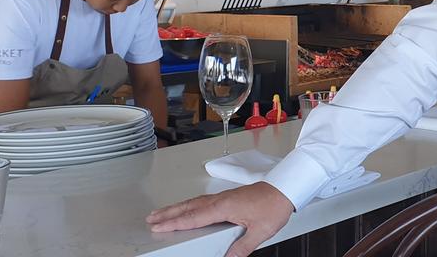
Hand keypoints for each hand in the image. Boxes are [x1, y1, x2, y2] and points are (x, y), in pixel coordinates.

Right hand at [147, 182, 293, 256]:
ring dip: (177, 208)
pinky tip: (188, 209)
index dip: (175, 223)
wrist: (285, 189)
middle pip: (188, 207)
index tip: (159, 227)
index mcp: (224, 207)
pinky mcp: (228, 197)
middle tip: (151, 219)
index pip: (194, 217)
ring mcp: (223, 197)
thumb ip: (242, 247)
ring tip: (162, 213)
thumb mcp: (260, 232)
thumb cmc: (274, 205)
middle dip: (168, 213)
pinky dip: (190, 205)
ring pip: (194, 203)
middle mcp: (221, 200)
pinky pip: (202, 201)